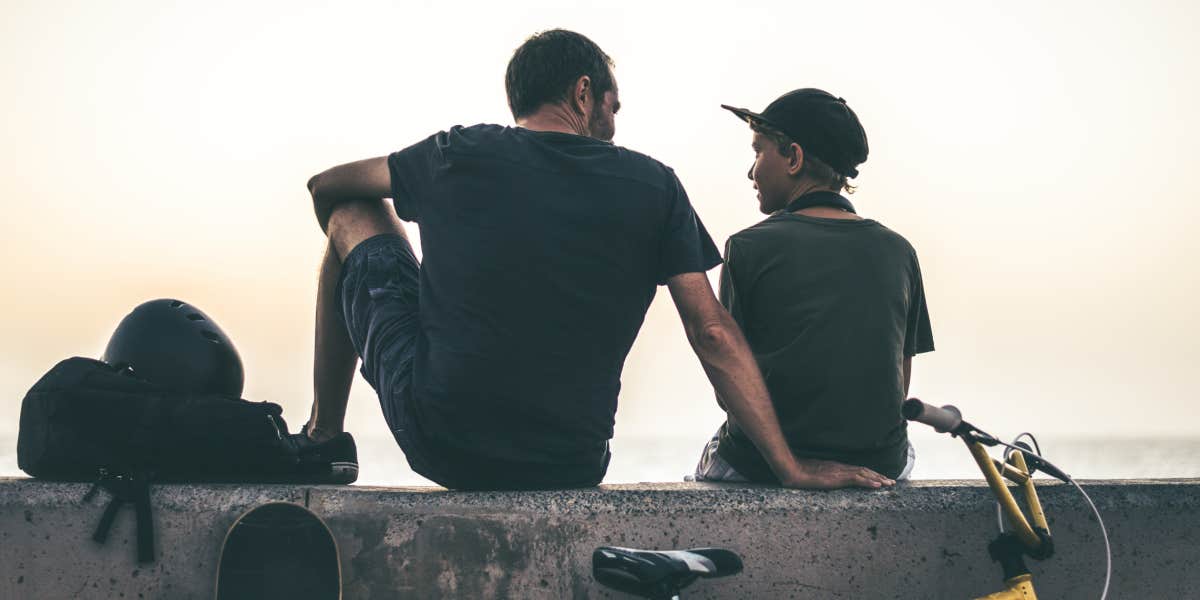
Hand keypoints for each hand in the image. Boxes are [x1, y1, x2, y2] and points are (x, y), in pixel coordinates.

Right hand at [781, 459, 895, 489]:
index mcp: (836, 468)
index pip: (857, 470)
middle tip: (891, 482)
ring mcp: (839, 472)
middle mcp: (840, 468)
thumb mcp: (814, 475)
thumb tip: (824, 480)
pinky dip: (869, 481)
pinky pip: (857, 479)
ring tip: (889, 484)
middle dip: (878, 476)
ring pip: (864, 474)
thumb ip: (822, 476)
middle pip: (864, 470)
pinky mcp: (837, 477)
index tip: (880, 478)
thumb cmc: (799, 473)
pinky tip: (877, 486)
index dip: (870, 474)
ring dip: (878, 479)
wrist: (792, 470)